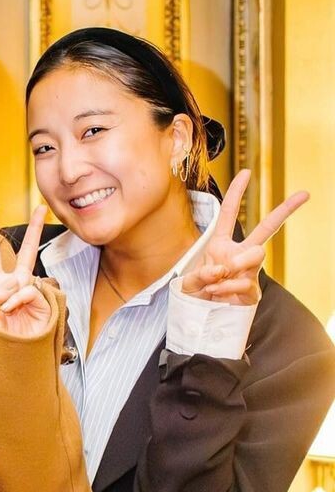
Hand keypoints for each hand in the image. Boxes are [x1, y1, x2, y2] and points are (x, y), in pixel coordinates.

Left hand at [0, 206, 52, 336]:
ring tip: (5, 312)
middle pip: (25, 251)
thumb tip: (10, 288)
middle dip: (34, 229)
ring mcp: (31, 293)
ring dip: (12, 294)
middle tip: (40, 207)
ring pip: (28, 274)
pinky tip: (13, 311)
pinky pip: (29, 291)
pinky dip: (18, 300)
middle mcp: (16, 285)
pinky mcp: (42, 302)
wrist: (12, 359)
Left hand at [179, 169, 307, 305]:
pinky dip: (227, 287)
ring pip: (257, 254)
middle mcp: (238, 254)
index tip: (246, 172)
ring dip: (236, 264)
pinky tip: (216, 294)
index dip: (236, 193)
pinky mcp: (253, 290)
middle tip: (304, 194)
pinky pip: (246, 281)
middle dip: (286, 209)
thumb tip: (223, 270)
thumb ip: (201, 274)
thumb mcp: (188, 282)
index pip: (228, 214)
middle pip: (267, 228)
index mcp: (219, 245)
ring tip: (217, 278)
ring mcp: (248, 272)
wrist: (200, 319)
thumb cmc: (193, 296)